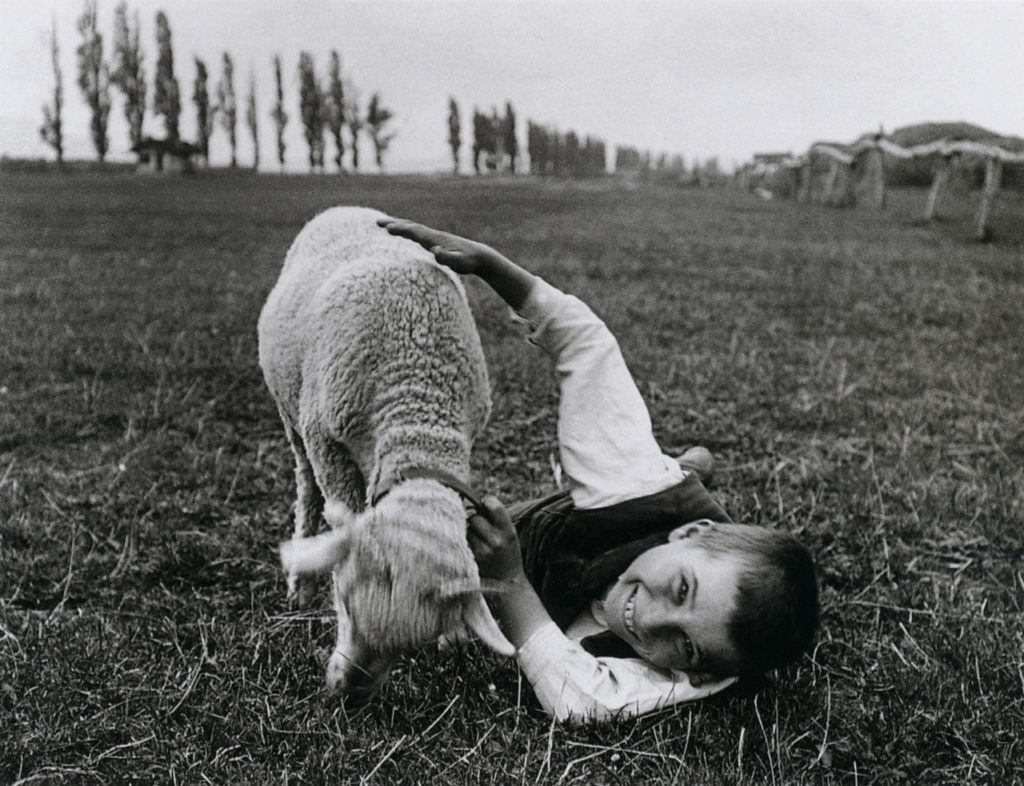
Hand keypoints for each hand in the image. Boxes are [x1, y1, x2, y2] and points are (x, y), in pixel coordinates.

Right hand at [377, 217, 494, 274]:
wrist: (480, 256)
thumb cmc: (468, 261)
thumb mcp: (459, 262)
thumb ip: (448, 257)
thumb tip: (436, 251)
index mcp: (436, 239)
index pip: (415, 232)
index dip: (402, 230)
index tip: (388, 228)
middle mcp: (433, 236)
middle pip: (411, 227)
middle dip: (394, 224)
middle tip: (377, 222)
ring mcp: (433, 237)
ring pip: (413, 229)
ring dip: (398, 225)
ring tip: (383, 224)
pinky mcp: (435, 242)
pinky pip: (416, 234)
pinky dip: (406, 230)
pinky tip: (402, 232)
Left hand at [467, 495, 524, 582]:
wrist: (507, 582)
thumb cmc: (507, 552)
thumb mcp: (510, 534)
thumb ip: (496, 518)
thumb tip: (469, 500)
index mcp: (509, 532)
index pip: (494, 506)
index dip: (487, 501)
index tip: (485, 504)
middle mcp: (496, 542)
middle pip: (474, 517)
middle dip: (474, 518)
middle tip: (479, 525)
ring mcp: (481, 553)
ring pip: (465, 530)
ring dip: (467, 530)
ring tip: (476, 538)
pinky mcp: (470, 561)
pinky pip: (460, 542)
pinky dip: (462, 540)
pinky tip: (468, 546)